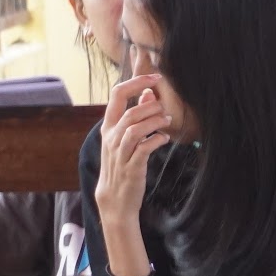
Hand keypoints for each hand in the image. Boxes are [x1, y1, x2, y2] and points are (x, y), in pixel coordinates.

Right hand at [93, 75, 169, 224]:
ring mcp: (120, 153)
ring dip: (155, 122)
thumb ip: (136, 115)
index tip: (154, 77)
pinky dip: (157, 140)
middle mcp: (111, 137)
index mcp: (108, 126)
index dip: (137, 81)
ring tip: (167, 122)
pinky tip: (164, 139)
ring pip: (135, 128)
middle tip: (165, 109)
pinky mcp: (132, 167)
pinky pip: (144, 148)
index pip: (117, 94)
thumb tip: (149, 93)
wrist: (115, 198)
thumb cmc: (121, 164)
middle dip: (151, 106)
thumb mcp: (124, 138)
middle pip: (130, 111)